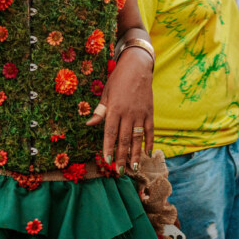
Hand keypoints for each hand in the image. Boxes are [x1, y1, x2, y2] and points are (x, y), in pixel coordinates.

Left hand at [86, 48, 153, 172]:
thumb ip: (99, 111)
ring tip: (134, 168)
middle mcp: (128, 113)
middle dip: (122, 156)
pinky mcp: (150, 112)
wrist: (137, 68)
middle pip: (124, 139)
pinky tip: (147, 154)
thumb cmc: (117, 80)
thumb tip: (89, 124)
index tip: (107, 160)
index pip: (110, 132)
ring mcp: (140, 113)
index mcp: (114, 108)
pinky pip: (150, 131)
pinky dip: (150, 142)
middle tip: (120, 171)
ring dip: (135, 154)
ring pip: (138, 138)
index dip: (108, 147)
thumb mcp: (105, 93)